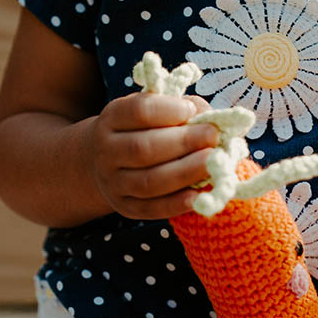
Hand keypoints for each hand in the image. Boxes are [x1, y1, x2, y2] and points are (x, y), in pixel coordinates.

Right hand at [85, 92, 217, 218]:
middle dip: (183, 143)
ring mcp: (113, 183)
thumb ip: (179, 108)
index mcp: (111, 119)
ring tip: (211, 164)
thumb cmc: (140, 129)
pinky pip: (151, 209)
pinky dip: (176, 204)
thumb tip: (207, 117)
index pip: (138, 111)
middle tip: (212, 137)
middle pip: (143, 149)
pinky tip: (198, 196)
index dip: (168, 110)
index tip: (192, 110)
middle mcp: (105, 152)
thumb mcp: (152, 110)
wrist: (105, 162)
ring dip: (185, 173)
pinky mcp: (125, 207)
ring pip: (148, 182)